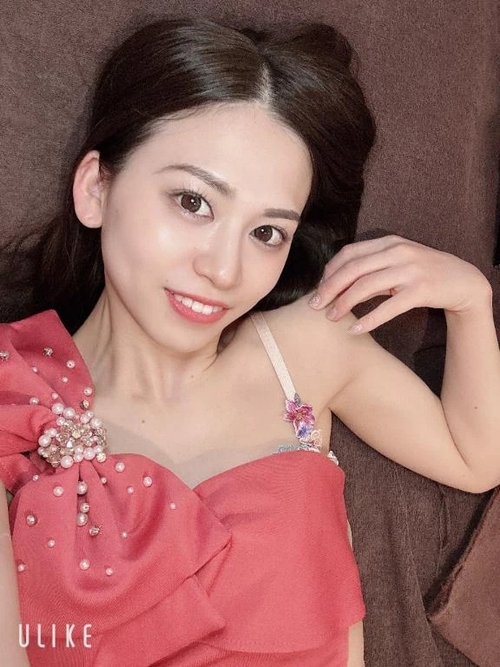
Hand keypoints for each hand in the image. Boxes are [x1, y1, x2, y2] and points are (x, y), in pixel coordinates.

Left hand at [309, 235, 491, 333]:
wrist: (463, 280)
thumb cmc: (423, 272)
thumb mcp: (398, 262)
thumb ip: (372, 267)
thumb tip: (336, 282)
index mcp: (389, 242)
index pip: (350, 253)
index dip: (330, 271)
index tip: (318, 288)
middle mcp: (398, 252)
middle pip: (353, 269)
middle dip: (330, 288)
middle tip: (315, 306)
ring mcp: (410, 270)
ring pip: (367, 286)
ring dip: (344, 303)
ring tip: (331, 318)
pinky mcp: (421, 290)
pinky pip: (389, 306)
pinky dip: (369, 319)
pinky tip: (356, 329)